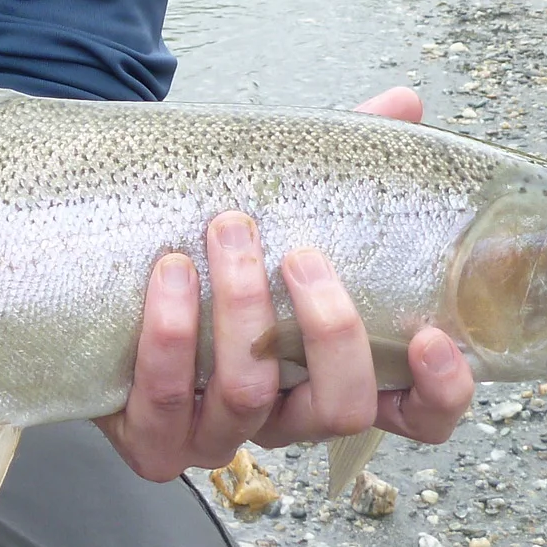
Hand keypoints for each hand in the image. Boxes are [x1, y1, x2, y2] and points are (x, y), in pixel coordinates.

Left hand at [96, 84, 476, 480]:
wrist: (107, 279)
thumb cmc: (216, 250)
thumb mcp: (285, 205)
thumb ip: (346, 164)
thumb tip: (403, 105)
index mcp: (334, 374)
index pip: (417, 415)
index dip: (439, 393)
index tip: (430, 336)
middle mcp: (287, 417)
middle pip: (340, 411)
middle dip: (328, 333)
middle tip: (301, 256)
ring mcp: (220, 436)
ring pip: (248, 400)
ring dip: (241, 316)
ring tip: (225, 234)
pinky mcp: (153, 441)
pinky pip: (163, 407)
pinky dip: (168, 340)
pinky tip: (168, 275)